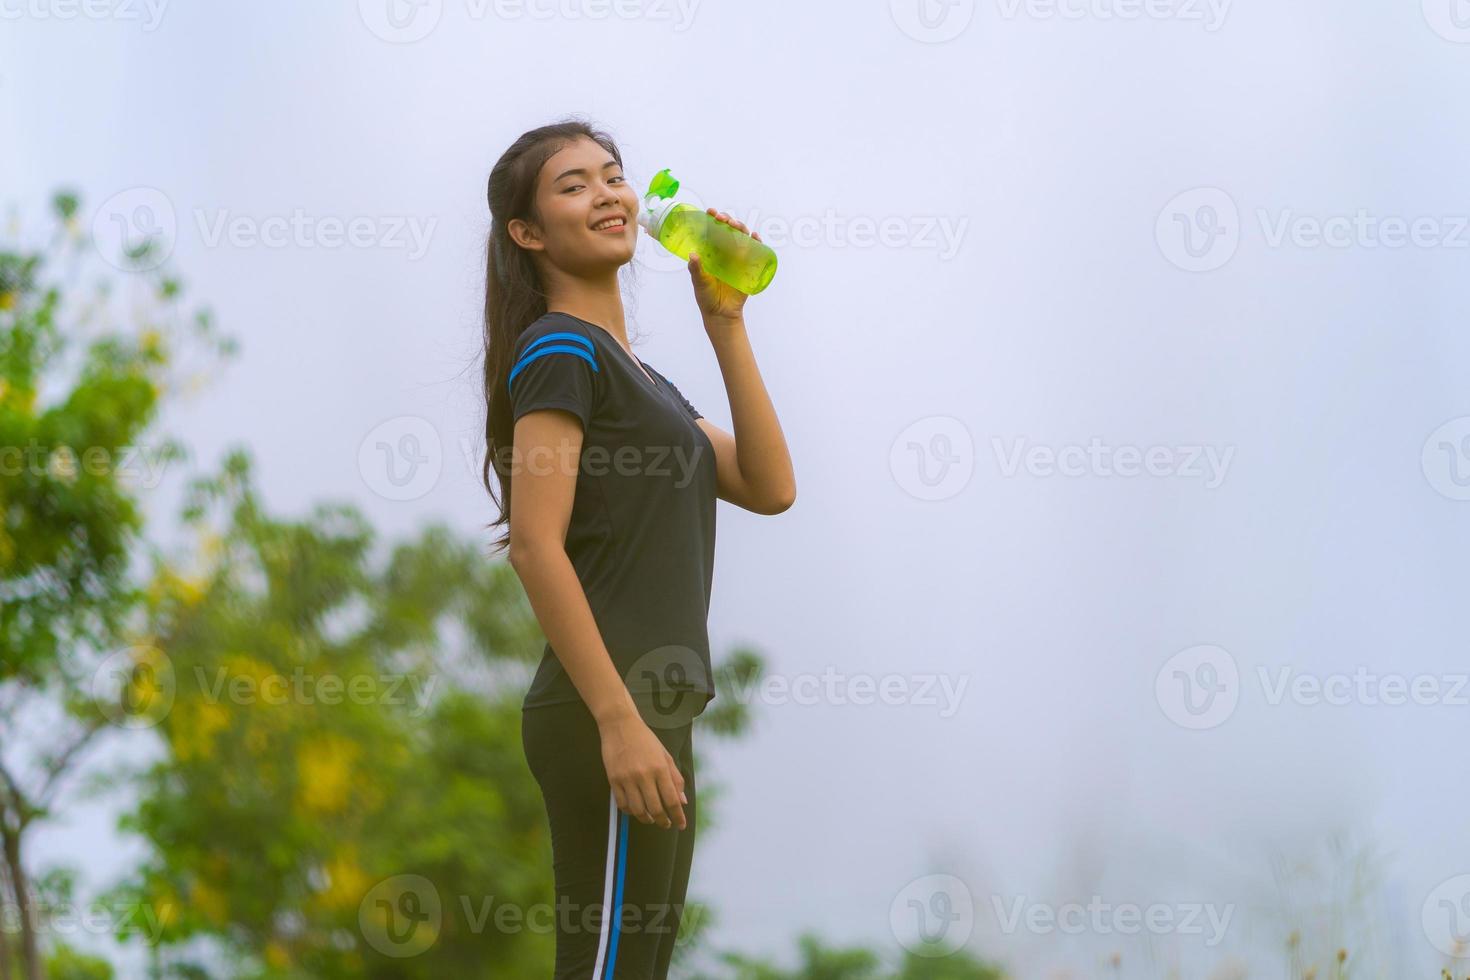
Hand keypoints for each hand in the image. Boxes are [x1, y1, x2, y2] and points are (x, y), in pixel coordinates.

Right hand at [598, 711, 687, 829]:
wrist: (620, 725)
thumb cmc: (645, 739)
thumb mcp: (665, 755)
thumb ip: (675, 778)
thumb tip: (682, 802)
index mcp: (660, 768)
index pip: (672, 800)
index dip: (678, 816)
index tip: (680, 825)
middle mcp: (644, 775)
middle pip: (656, 809)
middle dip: (663, 821)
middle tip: (666, 824)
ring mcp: (627, 778)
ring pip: (638, 810)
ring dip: (646, 819)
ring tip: (651, 819)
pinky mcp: (613, 780)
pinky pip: (622, 804)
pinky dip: (630, 812)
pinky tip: (636, 810)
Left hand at [688, 208, 761, 323]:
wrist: (721, 314)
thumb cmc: (707, 298)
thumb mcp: (700, 282)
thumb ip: (696, 269)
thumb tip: (692, 255)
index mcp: (711, 252)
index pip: (713, 231)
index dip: (713, 219)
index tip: (711, 212)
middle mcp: (725, 253)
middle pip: (729, 230)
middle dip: (728, 220)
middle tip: (723, 219)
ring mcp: (738, 259)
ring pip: (742, 237)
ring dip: (741, 227)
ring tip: (736, 225)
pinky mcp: (748, 268)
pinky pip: (755, 252)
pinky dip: (757, 242)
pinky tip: (755, 236)